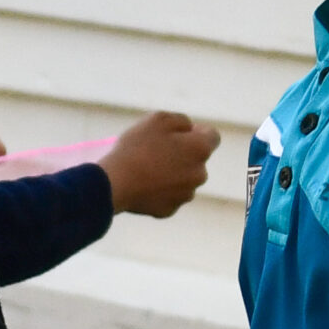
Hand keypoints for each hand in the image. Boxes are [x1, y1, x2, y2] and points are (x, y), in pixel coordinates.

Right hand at [101, 111, 220, 218]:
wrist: (116, 183)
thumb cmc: (137, 147)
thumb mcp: (158, 119)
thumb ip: (181, 120)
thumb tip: (189, 129)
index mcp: (200, 149)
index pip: (212, 136)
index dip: (196, 131)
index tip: (176, 133)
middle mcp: (200, 174)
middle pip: (196, 160)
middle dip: (182, 155)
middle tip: (155, 151)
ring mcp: (186, 195)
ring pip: (183, 180)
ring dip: (171, 174)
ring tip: (145, 169)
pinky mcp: (170, 210)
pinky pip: (168, 196)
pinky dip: (159, 191)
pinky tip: (142, 185)